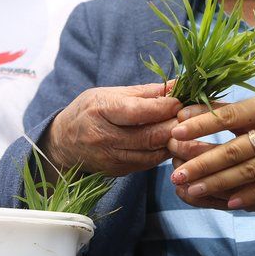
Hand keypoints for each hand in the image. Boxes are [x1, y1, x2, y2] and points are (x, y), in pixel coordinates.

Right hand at [43, 83, 181, 175]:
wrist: (63, 143)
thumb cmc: (90, 111)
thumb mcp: (111, 93)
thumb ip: (146, 92)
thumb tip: (178, 84)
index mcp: (101, 110)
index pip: (136, 112)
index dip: (162, 108)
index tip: (180, 102)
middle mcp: (104, 137)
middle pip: (148, 136)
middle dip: (174, 127)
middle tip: (192, 118)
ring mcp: (110, 158)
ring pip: (152, 153)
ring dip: (173, 142)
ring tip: (187, 131)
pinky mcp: (118, 171)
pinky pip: (148, 163)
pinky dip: (163, 152)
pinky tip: (172, 143)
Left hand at [168, 67, 254, 209]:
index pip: (229, 114)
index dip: (200, 124)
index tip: (176, 131)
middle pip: (233, 149)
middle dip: (201, 163)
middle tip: (176, 174)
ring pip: (249, 172)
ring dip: (219, 184)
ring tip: (194, 192)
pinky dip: (253, 196)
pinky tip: (233, 203)